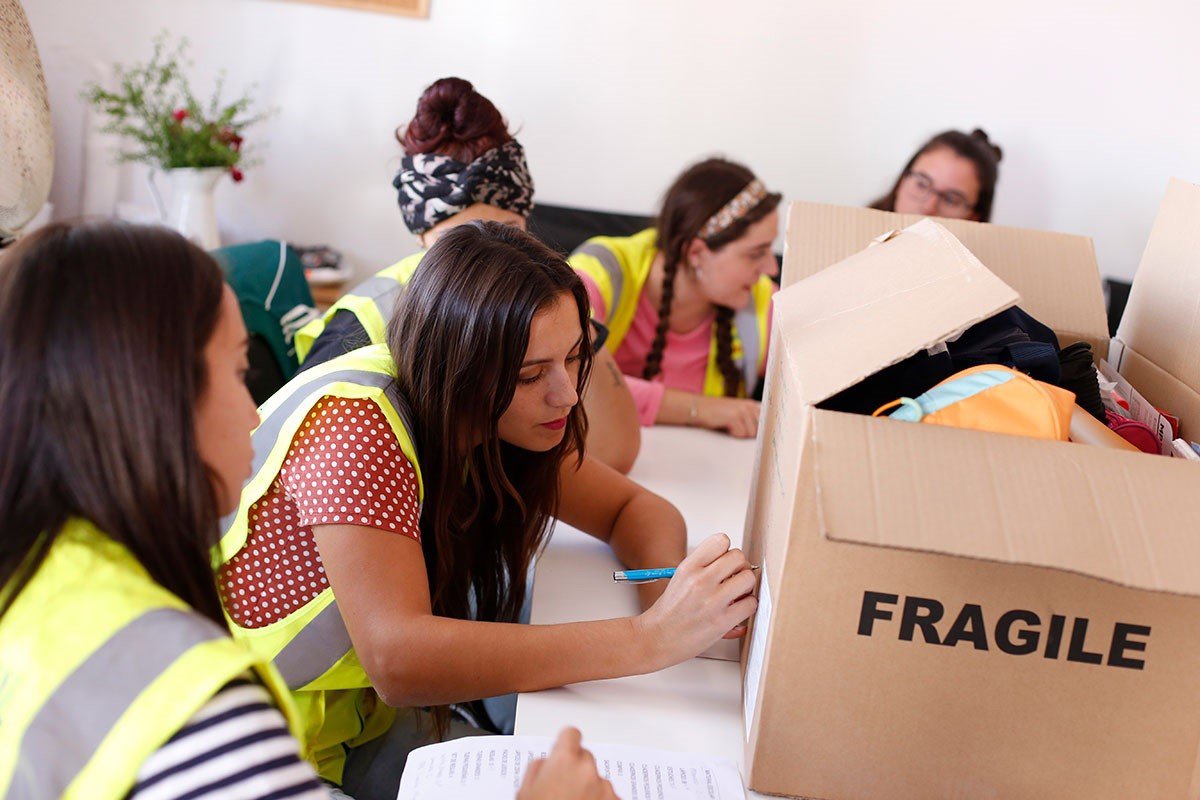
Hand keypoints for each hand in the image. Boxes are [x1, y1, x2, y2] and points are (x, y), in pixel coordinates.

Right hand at [517, 728, 617, 799]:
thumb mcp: (525, 791)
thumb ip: (536, 768)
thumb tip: (546, 761)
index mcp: (564, 761)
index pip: (571, 733)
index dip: (565, 742)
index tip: (564, 748)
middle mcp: (588, 771)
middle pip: (584, 757)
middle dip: (575, 769)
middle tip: (562, 789)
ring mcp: (605, 788)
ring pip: (596, 778)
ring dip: (588, 787)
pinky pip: (608, 795)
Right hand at [634, 533, 757, 669]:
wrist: (657, 637)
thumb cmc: (671, 610)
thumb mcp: (680, 578)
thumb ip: (704, 566)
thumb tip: (735, 562)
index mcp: (689, 567)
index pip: (721, 540)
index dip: (727, 551)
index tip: (725, 563)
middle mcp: (700, 580)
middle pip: (739, 557)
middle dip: (740, 567)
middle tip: (734, 579)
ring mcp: (712, 601)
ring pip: (748, 578)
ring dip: (746, 587)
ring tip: (737, 595)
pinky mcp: (722, 621)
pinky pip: (750, 604)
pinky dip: (747, 606)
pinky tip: (737, 610)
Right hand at [697, 396, 761, 437]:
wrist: (696, 408)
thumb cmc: (715, 414)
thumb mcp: (735, 414)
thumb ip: (749, 420)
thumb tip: (762, 437)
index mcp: (751, 404)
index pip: (766, 422)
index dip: (762, 432)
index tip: (761, 438)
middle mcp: (749, 406)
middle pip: (759, 430)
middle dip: (748, 434)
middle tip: (736, 431)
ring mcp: (742, 410)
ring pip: (750, 434)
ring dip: (739, 434)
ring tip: (729, 427)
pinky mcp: (734, 417)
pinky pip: (740, 434)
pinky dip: (732, 434)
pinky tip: (724, 427)